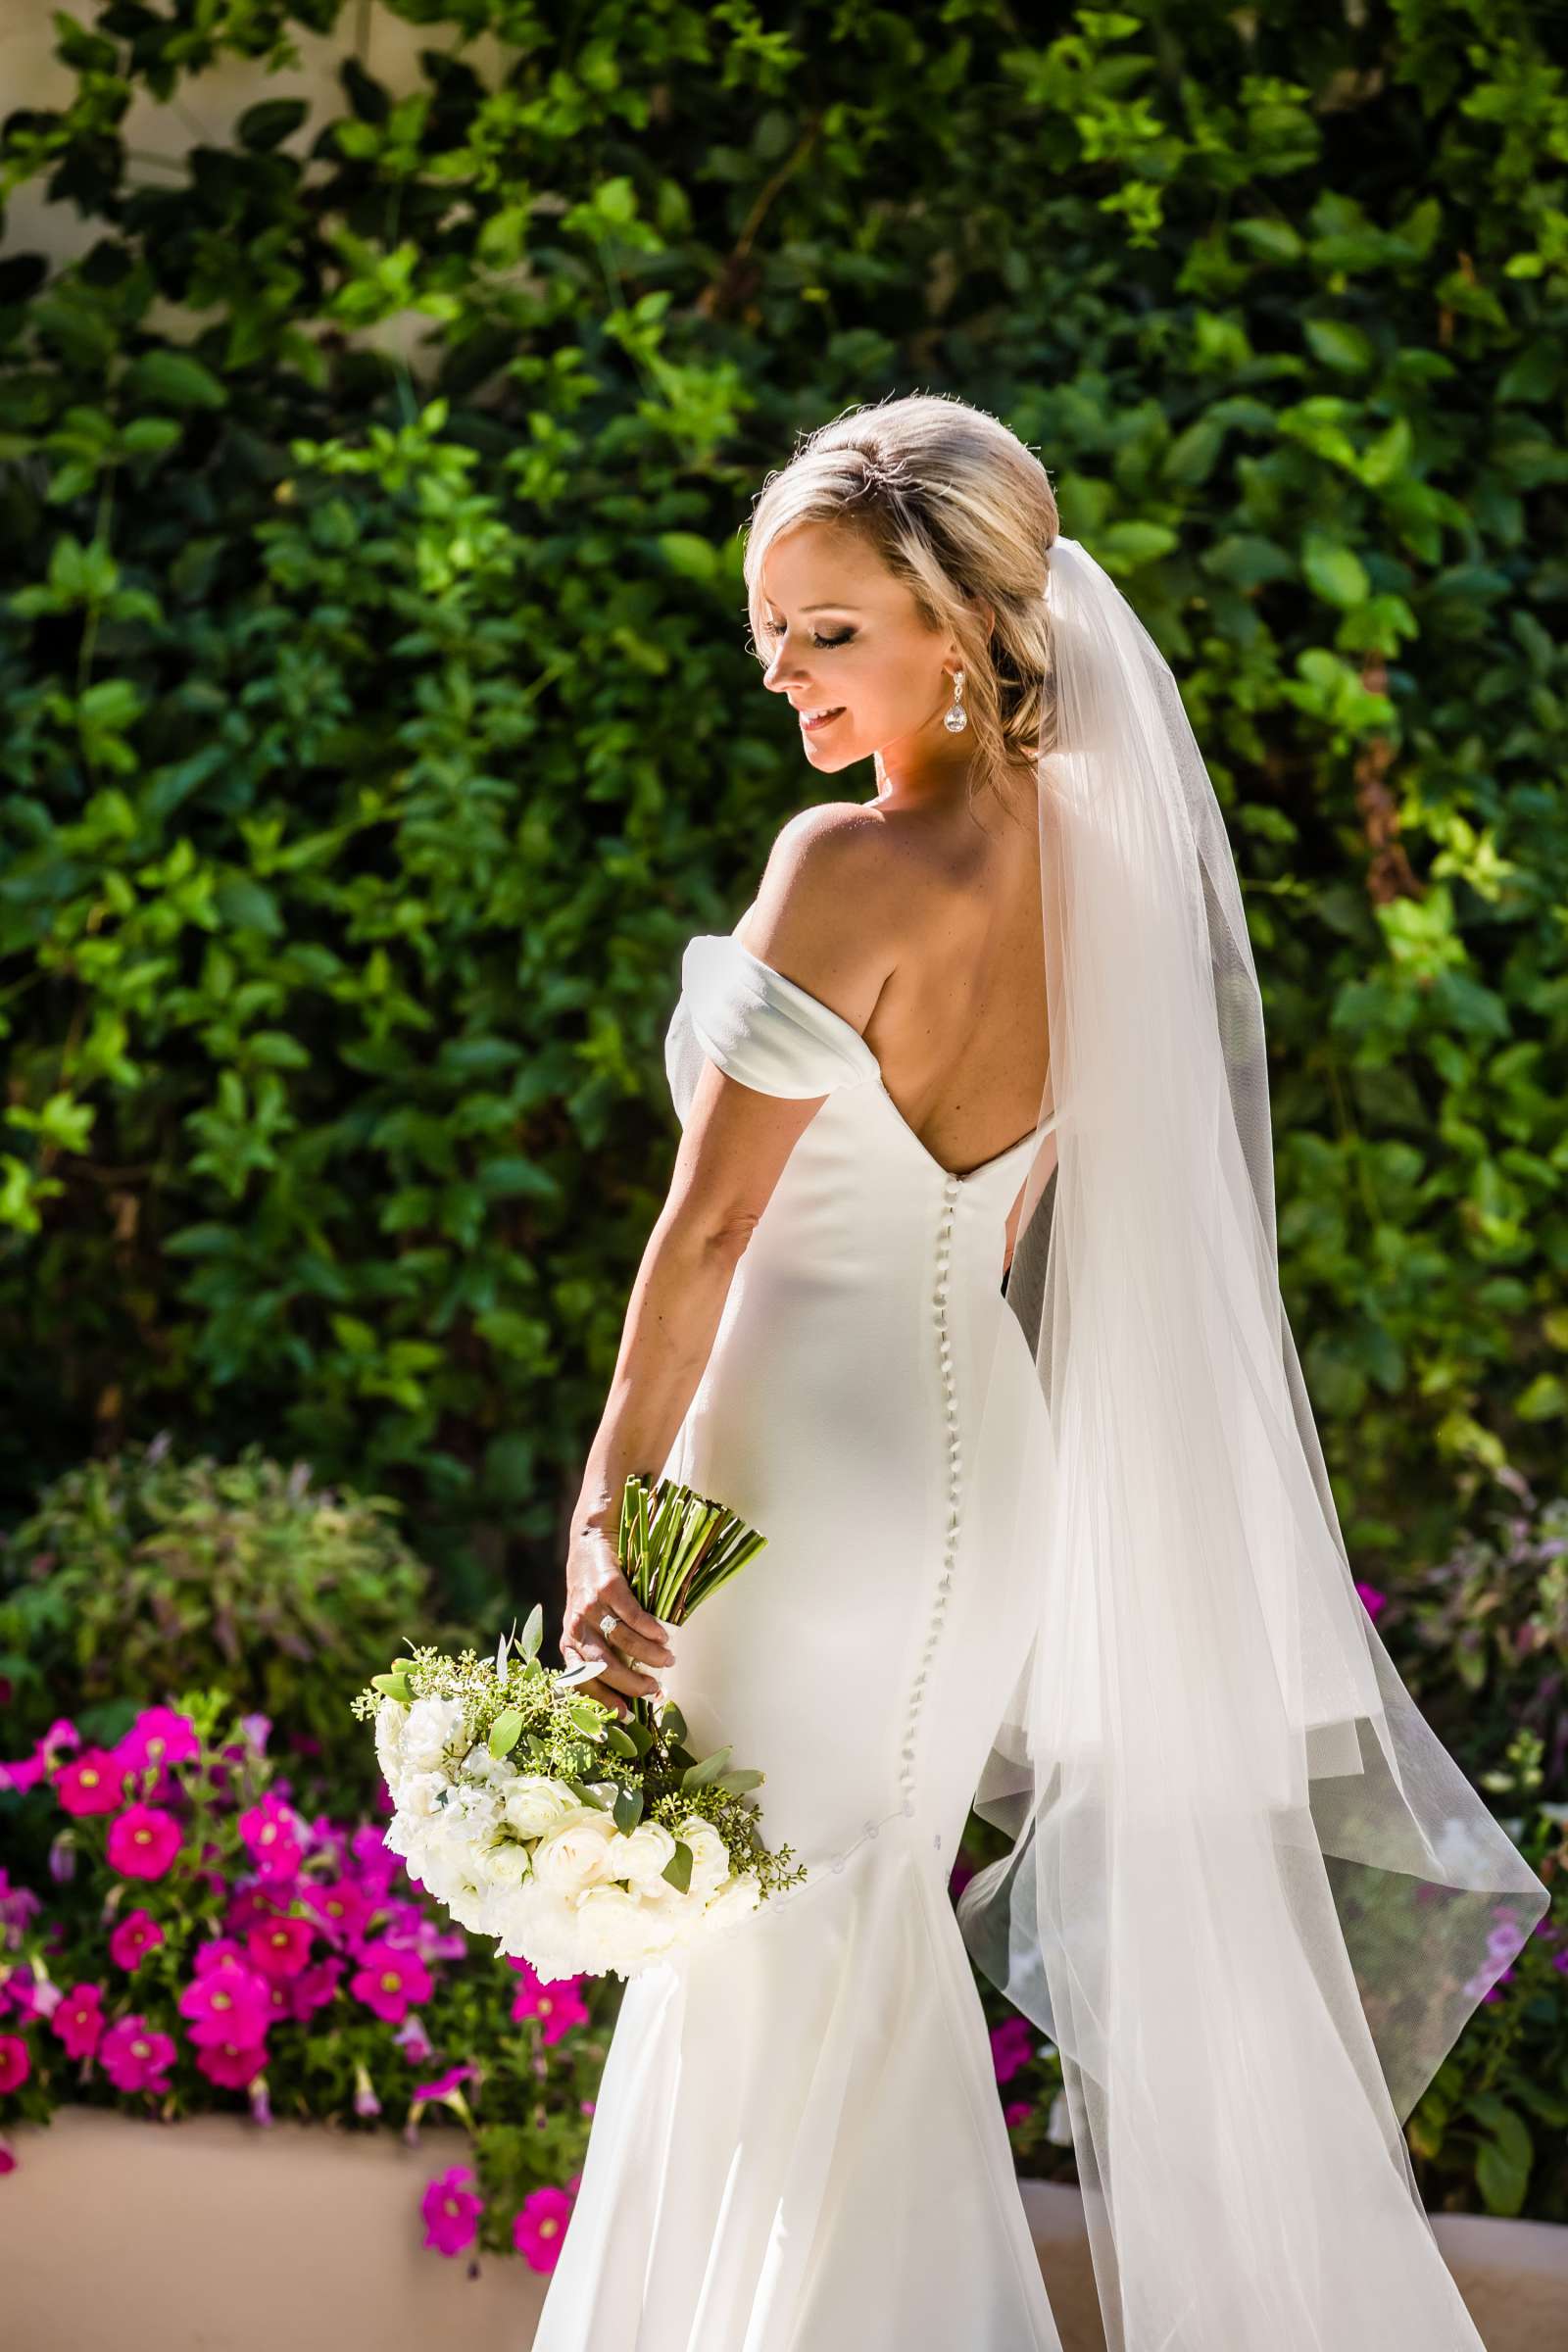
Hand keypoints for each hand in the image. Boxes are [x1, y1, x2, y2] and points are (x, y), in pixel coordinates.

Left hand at [560, 1526, 675, 1721]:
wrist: (590, 1543)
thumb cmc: (594, 1590)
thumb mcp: (591, 1624)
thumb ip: (605, 1650)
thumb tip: (633, 1685)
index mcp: (570, 1641)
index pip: (582, 1680)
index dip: (604, 1700)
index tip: (627, 1715)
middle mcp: (576, 1626)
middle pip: (604, 1666)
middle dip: (632, 1684)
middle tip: (655, 1690)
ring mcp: (590, 1606)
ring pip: (621, 1641)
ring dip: (649, 1655)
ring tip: (668, 1659)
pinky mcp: (606, 1586)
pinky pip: (630, 1615)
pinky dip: (649, 1629)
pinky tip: (663, 1636)